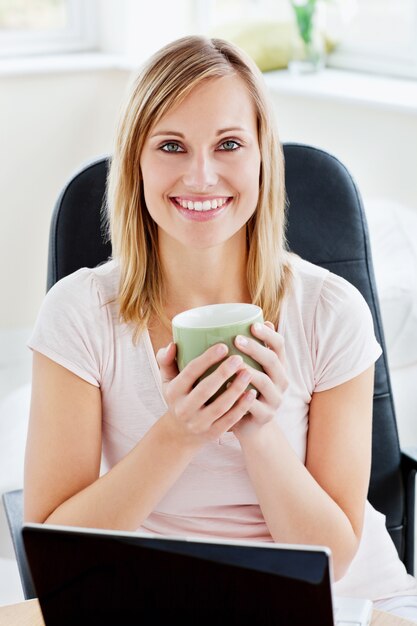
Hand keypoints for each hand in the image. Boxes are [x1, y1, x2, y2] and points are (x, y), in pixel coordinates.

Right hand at [156, 342, 256, 444]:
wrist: (179, 433)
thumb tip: (172, 344)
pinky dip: (242, 407)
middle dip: (223, 373)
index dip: (207, 359)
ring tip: (249, 373)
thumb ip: (166, 360)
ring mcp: (199, 423)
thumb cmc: (178, 397)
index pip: (190, 372)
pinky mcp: (212, 433)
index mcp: (173, 392)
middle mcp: (184, 409)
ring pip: (220, 406)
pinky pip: (229, 420)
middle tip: (239, 358)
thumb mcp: (167, 380)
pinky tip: (252, 393)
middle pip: (205, 389)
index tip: (223, 346)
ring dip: (236, 389)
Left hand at [231, 321, 287, 436]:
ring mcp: (275, 399)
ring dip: (249, 371)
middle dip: (255, 348)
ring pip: (265, 382)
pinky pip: (255, 406)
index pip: (279, 345)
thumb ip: (248, 350)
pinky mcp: (265, 416)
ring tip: (234, 363)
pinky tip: (229, 388)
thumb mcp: (249, 369)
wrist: (251, 426)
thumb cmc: (245, 390)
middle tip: (236, 339)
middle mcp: (281, 381)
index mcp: (278, 366)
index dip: (268, 334)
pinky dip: (242, 397)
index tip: (253, 325)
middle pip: (272, 361)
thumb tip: (248, 321)